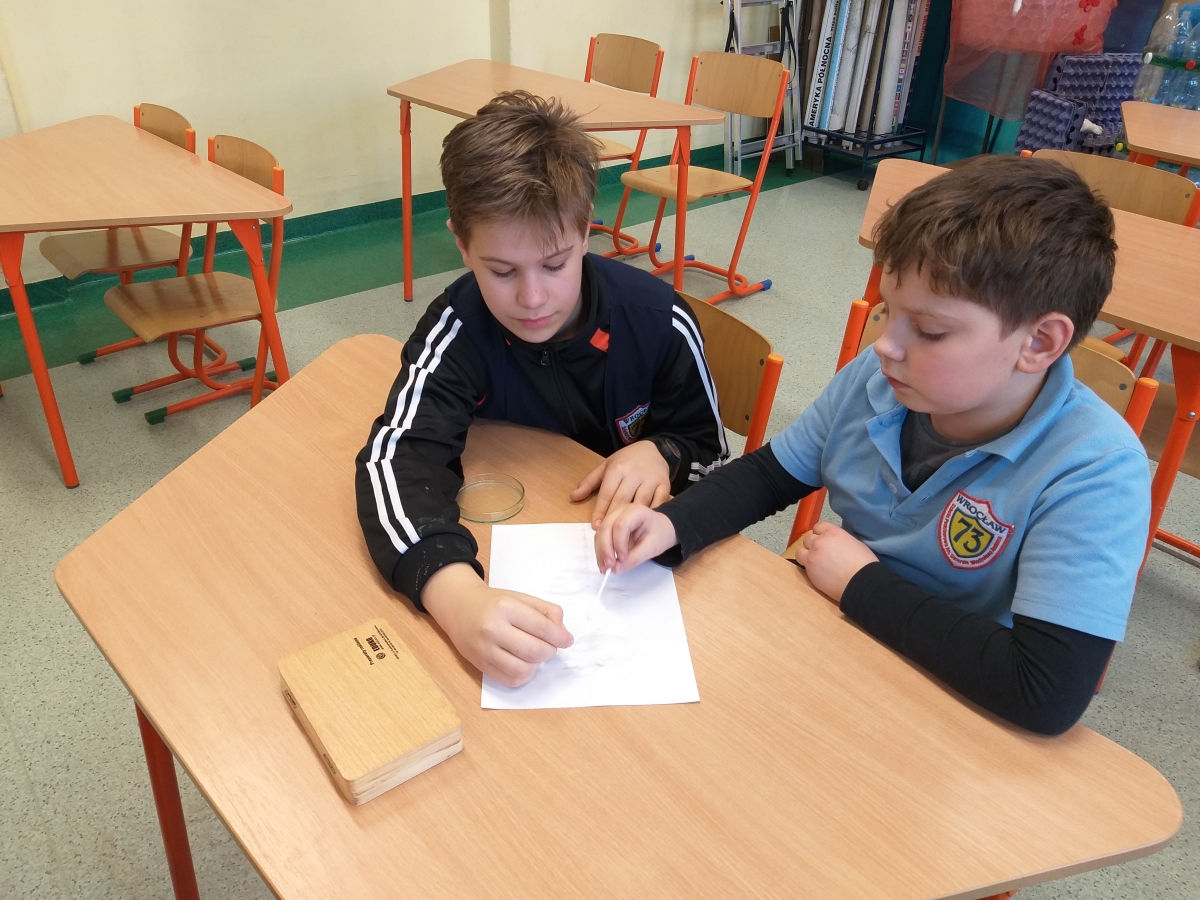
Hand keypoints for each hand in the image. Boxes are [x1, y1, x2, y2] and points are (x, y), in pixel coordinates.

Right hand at [422, 563, 572, 686]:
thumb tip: (562, 634)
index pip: (542, 628)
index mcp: (506, 608)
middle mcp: (493, 630)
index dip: (560, 637)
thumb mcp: (522, 598)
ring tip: (535, 654)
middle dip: (550, 650)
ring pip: (524, 669)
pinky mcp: (481, 666)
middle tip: (550, 645)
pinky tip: (524, 663)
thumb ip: (547, 612)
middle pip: (536, 651)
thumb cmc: (495, 603)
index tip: (567, 640)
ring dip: (537, 664)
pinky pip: (511, 680)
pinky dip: (524, 674)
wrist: (459, 608)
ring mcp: (485, 650)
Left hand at [570, 440, 671, 526]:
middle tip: (608, 534)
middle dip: (614, 518)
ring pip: (641, 502)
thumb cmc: (626, 461)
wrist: (654, 449)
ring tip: (624, 534)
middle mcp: (634, 473)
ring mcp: (651, 479)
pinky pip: (659, 502)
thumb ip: (589, 482)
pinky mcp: (665, 484)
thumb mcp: (606, 466)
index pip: (607, 493)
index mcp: (618, 468)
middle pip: (623, 499)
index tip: (596, 526)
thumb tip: (573, 497)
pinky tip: (646, 525)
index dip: (600, 511)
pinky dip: (653, 513)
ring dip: (632, 519)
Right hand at [594, 504, 677, 573]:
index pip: (621, 525)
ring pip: (600, 533)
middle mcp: (621, 511)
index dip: (618, 543)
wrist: (660, 529)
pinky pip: (600, 538)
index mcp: (636, 511)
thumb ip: (635, 558)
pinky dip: (600, 552)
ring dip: (600, 552)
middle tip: (609, 566)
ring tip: (605, 569)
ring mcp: (613, 517)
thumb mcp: (652, 547)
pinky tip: (604, 564)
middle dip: (605, 549)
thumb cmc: (659, 535)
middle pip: (606, 527)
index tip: (621, 560)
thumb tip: (617, 568)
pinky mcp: (609, 525)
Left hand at [793, 521, 878, 602]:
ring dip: (806, 555)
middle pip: (808, 539)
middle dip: (814, 545)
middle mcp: (820, 542)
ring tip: (816, 563)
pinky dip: (808, 568)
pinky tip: (818, 573)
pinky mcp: (809, 570)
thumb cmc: (864, 565)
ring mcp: (812, 556)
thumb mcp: (855, 543)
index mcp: (833, 532)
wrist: (861, 583)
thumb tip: (836, 544)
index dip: (821, 534)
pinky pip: (803, 566)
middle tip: (822, 554)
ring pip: (800, 552)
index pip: (819, 526)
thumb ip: (841, 540)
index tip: (824, 540)